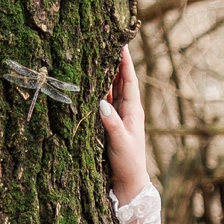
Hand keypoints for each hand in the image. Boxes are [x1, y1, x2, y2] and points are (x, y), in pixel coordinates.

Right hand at [98, 46, 149, 203]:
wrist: (128, 182)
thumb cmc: (128, 162)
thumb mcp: (120, 142)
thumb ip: (111, 123)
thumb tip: (101, 102)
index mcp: (133, 111)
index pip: (130, 81)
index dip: (125, 62)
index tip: (121, 44)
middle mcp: (127, 110)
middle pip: (120, 80)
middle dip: (114, 62)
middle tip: (106, 41)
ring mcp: (118, 116)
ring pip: (110, 89)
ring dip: (105, 73)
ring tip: (96, 54)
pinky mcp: (109, 123)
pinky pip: (103, 101)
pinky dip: (97, 89)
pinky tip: (89, 81)